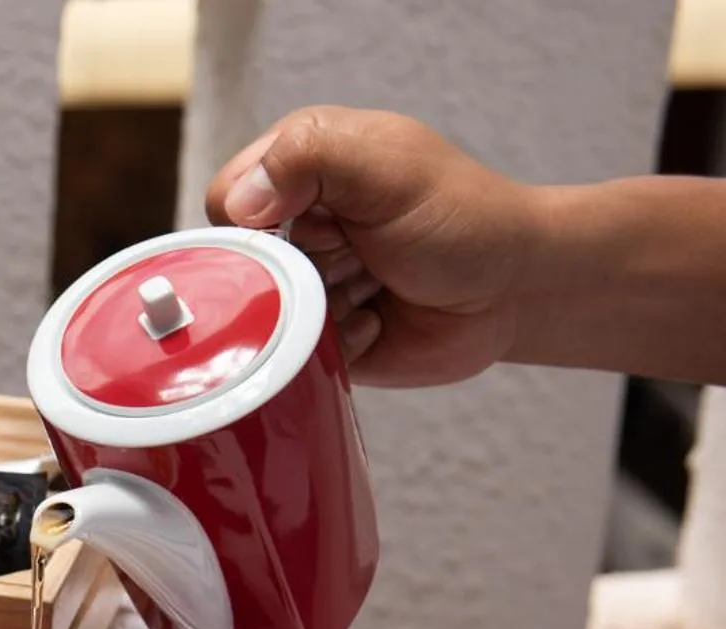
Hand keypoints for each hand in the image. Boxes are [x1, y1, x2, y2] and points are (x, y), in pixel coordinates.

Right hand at [206, 107, 537, 387]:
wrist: (513, 290)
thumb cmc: (459, 216)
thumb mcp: (385, 164)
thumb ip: (308, 157)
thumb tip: (239, 206)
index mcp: (297, 167)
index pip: (226, 200)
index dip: (257, 222)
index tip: (316, 224)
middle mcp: (291, 227)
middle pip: (240, 266)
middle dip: (296, 273)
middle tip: (356, 256)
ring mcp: (300, 287)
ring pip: (262, 317)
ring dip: (318, 312)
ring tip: (372, 288)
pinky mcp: (314, 340)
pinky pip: (291, 360)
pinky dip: (332, 348)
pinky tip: (374, 324)